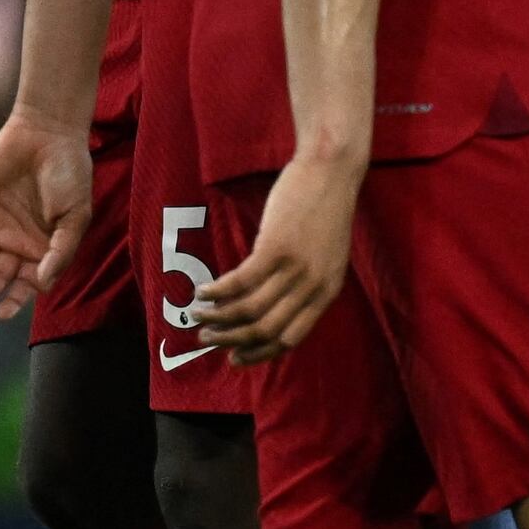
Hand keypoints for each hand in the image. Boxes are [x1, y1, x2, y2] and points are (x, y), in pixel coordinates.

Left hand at [0, 104, 90, 319]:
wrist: (48, 134)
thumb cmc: (70, 175)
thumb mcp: (75, 216)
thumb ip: (60, 250)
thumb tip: (43, 282)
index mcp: (44, 248)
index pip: (27, 282)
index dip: (16, 300)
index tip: (2, 314)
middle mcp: (19, 241)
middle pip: (0, 275)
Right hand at [195, 150, 360, 356]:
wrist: (332, 170)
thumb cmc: (325, 207)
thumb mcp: (326, 254)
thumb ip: (307, 281)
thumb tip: (275, 301)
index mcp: (328, 292)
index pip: (291, 339)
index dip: (259, 353)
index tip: (235, 358)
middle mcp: (313, 287)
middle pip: (267, 330)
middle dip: (232, 341)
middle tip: (207, 340)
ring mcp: (296, 269)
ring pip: (251, 310)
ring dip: (219, 318)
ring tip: (197, 315)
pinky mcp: (276, 248)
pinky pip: (240, 282)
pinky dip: (217, 292)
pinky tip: (202, 292)